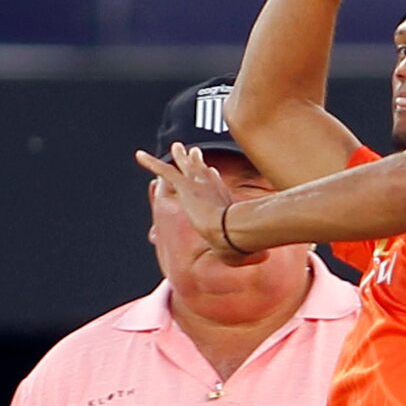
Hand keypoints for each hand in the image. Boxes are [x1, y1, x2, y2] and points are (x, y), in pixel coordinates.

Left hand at [134, 144, 248, 260]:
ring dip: (180, 156)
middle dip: (198, 161)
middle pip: (203, 170)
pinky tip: (139, 156)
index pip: (218, 185)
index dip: (212, 177)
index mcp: (226, 200)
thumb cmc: (238, 244)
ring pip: (186, 166)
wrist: (230, 232)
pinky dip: (151, 162)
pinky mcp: (185, 186)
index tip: (211, 171)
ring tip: (175, 147)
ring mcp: (198, 185)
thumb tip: (266, 258)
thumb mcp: (243, 250)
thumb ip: (251, 253)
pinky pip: (164, 171)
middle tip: (193, 151)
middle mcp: (213, 188)